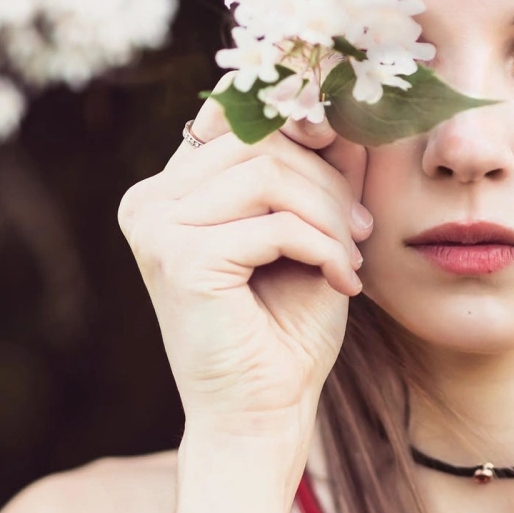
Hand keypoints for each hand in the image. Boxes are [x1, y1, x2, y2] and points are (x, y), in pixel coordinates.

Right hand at [117, 74, 372, 437]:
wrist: (265, 410)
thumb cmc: (288, 319)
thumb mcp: (314, 223)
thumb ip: (321, 163)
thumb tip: (339, 102)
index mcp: (175, 186)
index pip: (232, 111)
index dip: (291, 109)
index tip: (343, 133)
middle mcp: (152, 198)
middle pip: (259, 138)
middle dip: (326, 179)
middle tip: (361, 228)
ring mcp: (156, 225)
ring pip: (268, 174)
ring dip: (329, 214)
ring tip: (351, 255)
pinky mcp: (178, 258)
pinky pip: (274, 225)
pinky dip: (323, 248)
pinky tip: (342, 282)